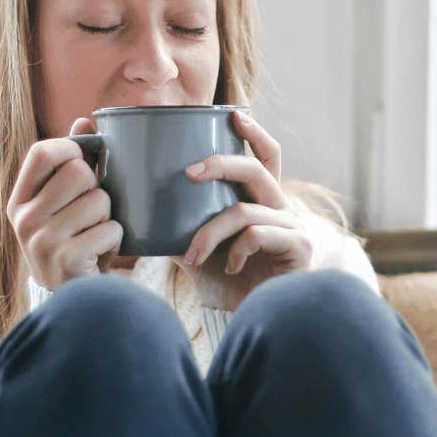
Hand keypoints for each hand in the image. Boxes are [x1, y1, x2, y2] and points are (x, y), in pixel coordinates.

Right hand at [5, 117, 123, 290]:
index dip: (71, 149)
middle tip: (94, 210)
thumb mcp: (62, 205)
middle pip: (78, 172)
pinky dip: (115, 240)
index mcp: (19, 201)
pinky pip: (110, 229)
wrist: (70, 299)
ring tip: (97, 234)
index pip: (42, 152)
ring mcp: (42, 240)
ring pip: (100, 200)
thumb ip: (71, 164)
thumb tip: (84, 120)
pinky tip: (101, 253)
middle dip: (98, 188)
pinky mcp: (66, 260)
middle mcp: (23, 219)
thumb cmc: (71, 243)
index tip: (84, 161)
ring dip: (110, 216)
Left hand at [178, 109, 312, 309]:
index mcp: (262, 201)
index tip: (234, 114)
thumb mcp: (197, 247)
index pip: (266, 157)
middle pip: (255, 169)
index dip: (255, 133)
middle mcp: (282, 208)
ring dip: (210, 232)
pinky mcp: (299, 248)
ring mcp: (293, 227)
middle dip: (220, 164)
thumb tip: (137, 205)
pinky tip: (229, 268)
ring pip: (244, 210)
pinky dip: (235, 250)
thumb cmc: (226, 284)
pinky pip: (257, 234)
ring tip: (191, 256)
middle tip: (188, 173)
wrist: (250, 321)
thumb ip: (180, 224)